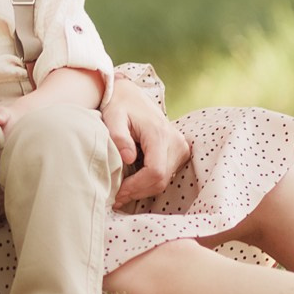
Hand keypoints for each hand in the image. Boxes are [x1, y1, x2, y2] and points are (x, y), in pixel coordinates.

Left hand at [106, 77, 186, 206]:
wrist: (131, 94)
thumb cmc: (119, 105)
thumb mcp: (113, 117)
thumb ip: (119, 137)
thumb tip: (128, 158)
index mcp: (160, 134)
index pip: (155, 172)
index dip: (136, 187)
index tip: (117, 193)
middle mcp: (176, 141)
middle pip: (160, 180)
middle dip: (137, 192)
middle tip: (116, 198)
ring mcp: (180, 147)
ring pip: (164, 181)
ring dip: (142, 190)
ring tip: (121, 192)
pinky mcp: (179, 151)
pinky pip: (166, 175)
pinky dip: (148, 182)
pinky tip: (131, 183)